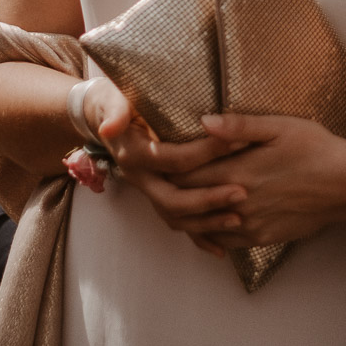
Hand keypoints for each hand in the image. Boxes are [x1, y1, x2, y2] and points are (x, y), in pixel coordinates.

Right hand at [74, 76, 248, 253]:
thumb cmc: (115, 100)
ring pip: (176, 217)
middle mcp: (139, 178)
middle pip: (174, 200)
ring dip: (207, 221)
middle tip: (243, 192)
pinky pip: (177, 223)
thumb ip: (115, 110)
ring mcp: (148, 191)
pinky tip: (223, 248)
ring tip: (239, 217)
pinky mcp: (157, 196)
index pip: (175, 160)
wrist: (103, 116)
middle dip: (209, 199)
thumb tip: (110, 126)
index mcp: (134, 155)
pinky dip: (199, 236)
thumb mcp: (112, 98)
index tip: (240, 142)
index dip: (208, 152)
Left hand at [167, 113, 345, 248]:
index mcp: (235, 172)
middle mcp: (235, 204)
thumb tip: (202, 121)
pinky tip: (204, 222)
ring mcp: (248, 225)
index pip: (183, 174)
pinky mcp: (260, 238)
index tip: (152, 157)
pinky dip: (206, 233)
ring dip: (183, 215)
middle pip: (185, 204)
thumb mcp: (278, 127)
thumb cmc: (315, 148)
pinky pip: (222, 242)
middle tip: (152, 180)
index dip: (163, 167)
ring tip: (172, 199)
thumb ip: (238, 125)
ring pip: (199, 228)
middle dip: (166, 192)